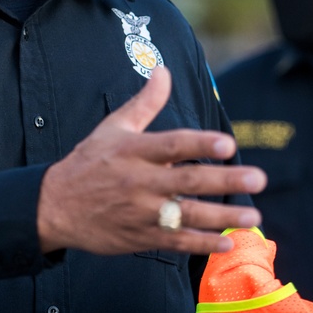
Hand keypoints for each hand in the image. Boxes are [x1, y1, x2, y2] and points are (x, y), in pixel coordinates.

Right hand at [37, 66, 265, 255]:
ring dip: (222, 217)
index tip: (228, 143)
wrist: (54, 207)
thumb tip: (164, 70)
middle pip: (187, 181)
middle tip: (257, 179)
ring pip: (187, 216)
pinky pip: (175, 242)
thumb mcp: (113, 128)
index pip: (173, 145)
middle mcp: (139, 182)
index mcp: (134, 151)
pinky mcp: (140, 237)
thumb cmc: (88, 162)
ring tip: (253, 214)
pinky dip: (201, 243)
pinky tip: (227, 241)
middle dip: (224, 181)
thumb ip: (145, 103)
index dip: (200, 145)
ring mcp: (141, 212)